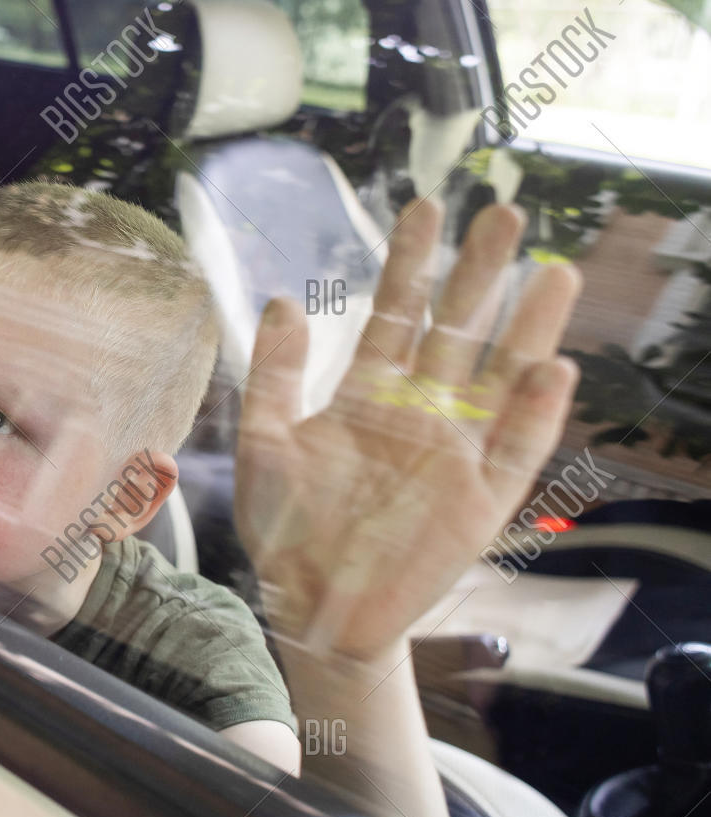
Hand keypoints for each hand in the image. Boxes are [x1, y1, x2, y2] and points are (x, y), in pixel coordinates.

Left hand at [233, 199, 582, 659]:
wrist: (310, 609)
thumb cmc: (284, 529)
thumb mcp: (264, 446)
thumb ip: (275, 376)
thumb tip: (281, 300)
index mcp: (368, 395)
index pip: (396, 314)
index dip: (410, 263)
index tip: (425, 207)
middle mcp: (419, 413)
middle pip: (458, 330)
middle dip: (478, 274)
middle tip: (501, 212)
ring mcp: (455, 453)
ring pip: (501, 378)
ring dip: (528, 328)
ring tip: (552, 272)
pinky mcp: (480, 501)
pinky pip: (515, 452)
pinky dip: (535, 414)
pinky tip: (552, 369)